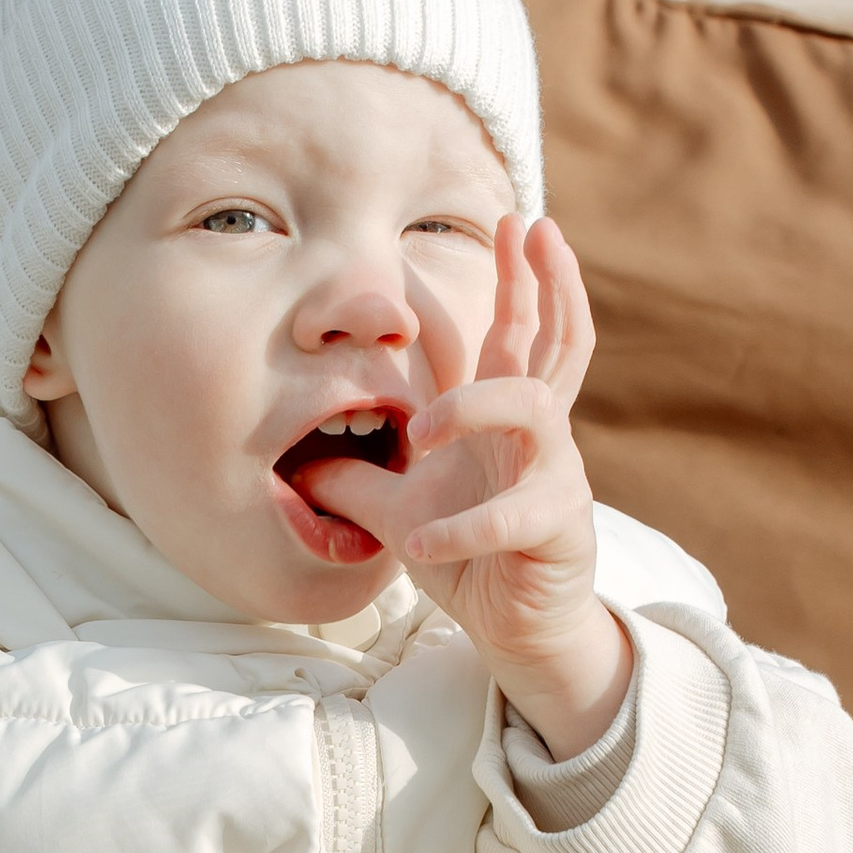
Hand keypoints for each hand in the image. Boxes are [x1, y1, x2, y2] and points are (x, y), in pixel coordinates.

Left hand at [304, 212, 629, 755]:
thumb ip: (352, 481)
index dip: (513, 280)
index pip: (509, 334)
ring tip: (420, 435)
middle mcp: (536, 433)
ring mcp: (554, 473)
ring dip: (468, 408)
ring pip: (532, 406)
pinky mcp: (559, 524)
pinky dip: (462, 528)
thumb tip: (293, 462)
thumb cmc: (466, 560)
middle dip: (549, 279)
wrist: (514, 629)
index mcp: (499, 419)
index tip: (510, 223)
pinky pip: (511, 515)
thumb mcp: (396, 511)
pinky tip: (423, 545)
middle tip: (538, 226)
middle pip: (557, 339)